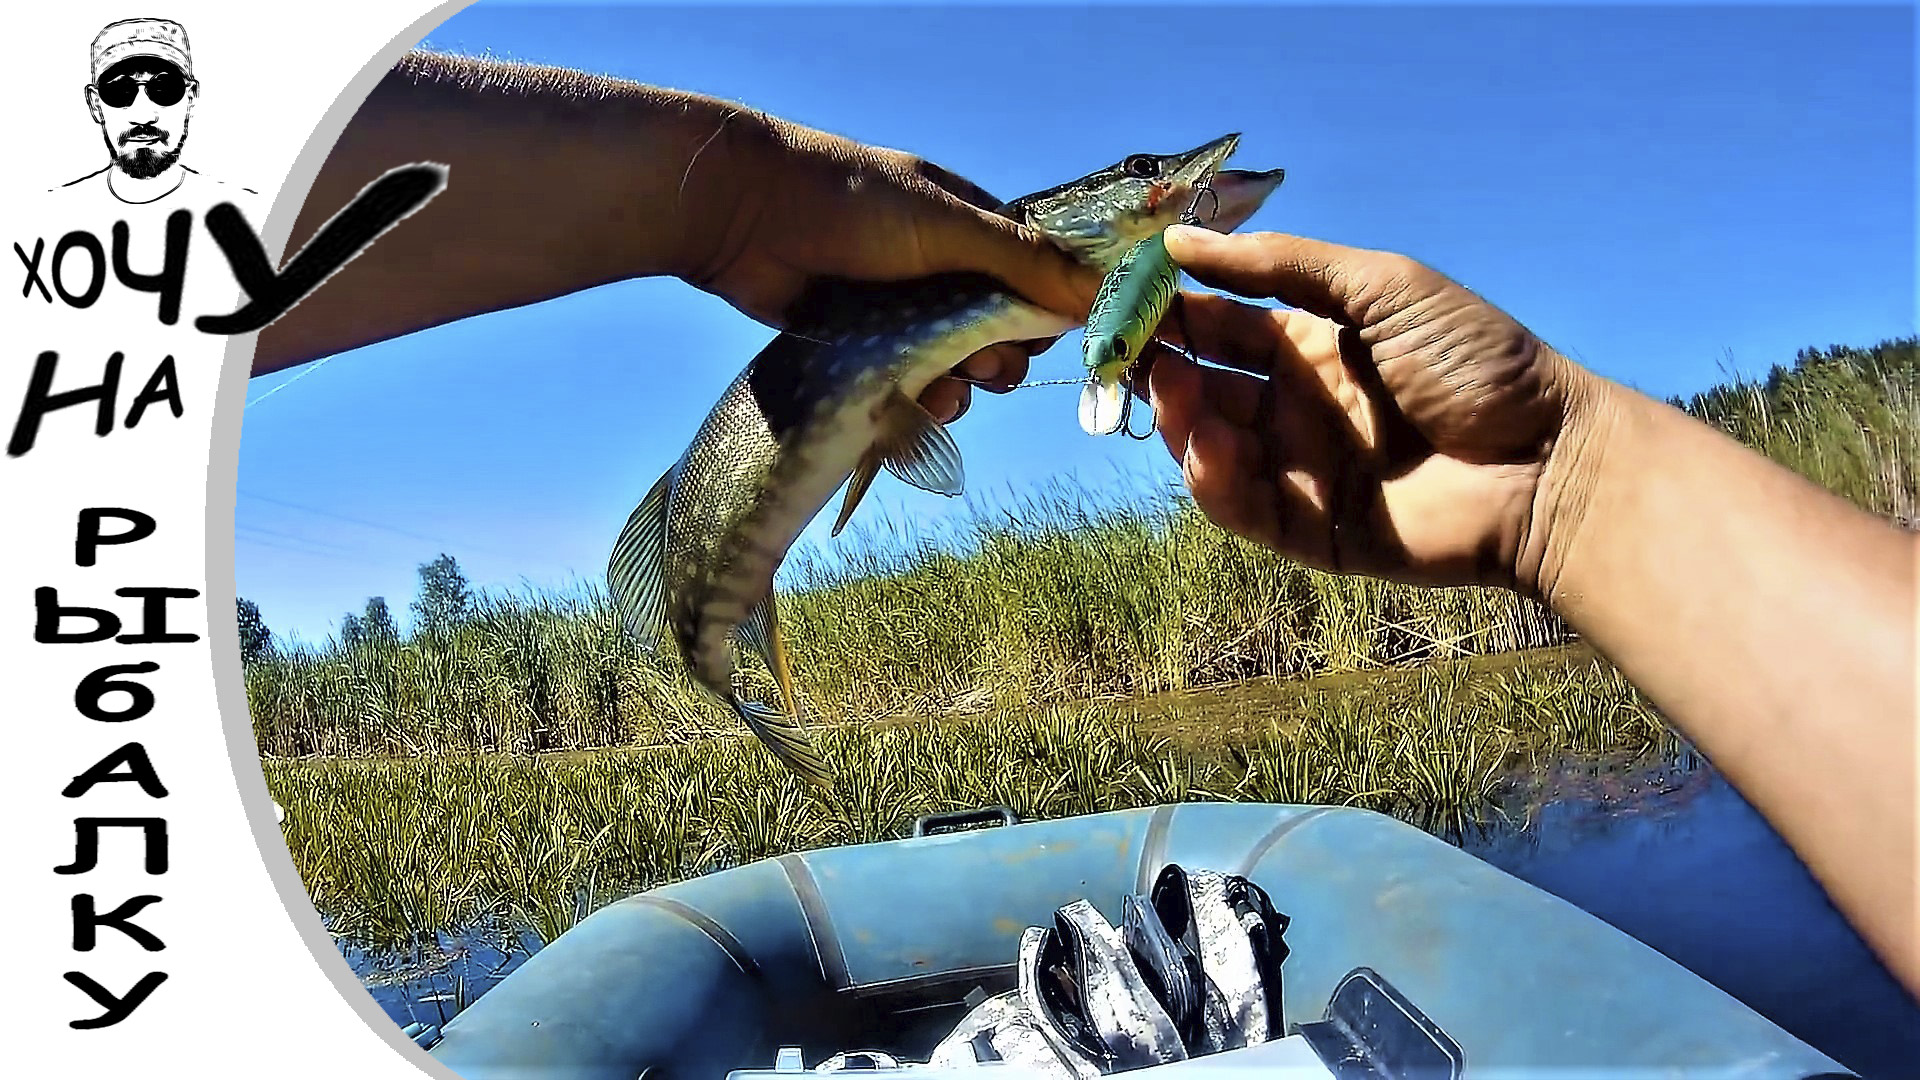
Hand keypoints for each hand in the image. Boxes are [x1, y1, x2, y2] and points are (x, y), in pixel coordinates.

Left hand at [679, 115, 1101, 422]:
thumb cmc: (850, 203)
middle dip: (999, 358)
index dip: (1047, 314)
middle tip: (983, 365)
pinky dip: (916, 403)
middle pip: (1000, 333)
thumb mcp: (946, 224)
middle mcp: (942, 271)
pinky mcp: (862, 348)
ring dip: (960, 388)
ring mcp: (900, 312)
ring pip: (956, 368)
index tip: (1045, 340)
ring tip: (942, 388)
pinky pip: (908, 388)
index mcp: (971, 227)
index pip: (1035, 280)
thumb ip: (1022, 261)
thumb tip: (1097, 292)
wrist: (744, 218)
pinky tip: (908, 406)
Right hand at [1143, 225, 1597, 594]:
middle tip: (1128, 352)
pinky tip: (1209, 445)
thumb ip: (1280, 267)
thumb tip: (1180, 241)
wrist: (1549, 461)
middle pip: (1204, 388)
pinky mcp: (1310, 531)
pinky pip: (1240, 507)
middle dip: (1161, 368)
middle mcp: (1298, 407)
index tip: (1123, 298)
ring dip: (1180, 419)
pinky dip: (1212, 479)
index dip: (1170, 312)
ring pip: (1210, 448)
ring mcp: (1301, 470)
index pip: (1220, 325)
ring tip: (1173, 392)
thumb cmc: (1476, 360)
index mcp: (1312, 344)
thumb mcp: (1380, 286)